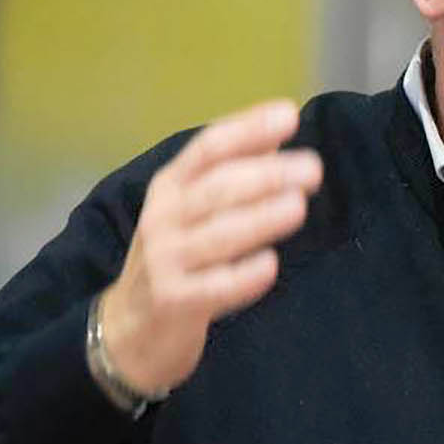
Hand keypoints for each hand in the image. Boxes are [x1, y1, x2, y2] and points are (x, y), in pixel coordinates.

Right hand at [98, 99, 322, 395]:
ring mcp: (165, 260)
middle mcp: (163, 217)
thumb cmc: (176, 256)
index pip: (209, 148)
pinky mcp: (174, 301)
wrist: (131, 327)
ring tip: (298, 206)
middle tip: (312, 168)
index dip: (248, 129)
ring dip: (260, 219)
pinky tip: (270, 264)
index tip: (288, 115)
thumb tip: (279, 131)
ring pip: (217, 236)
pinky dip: (244, 275)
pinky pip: (214, 287)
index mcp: (170, 186)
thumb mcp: (191, 208)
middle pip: (216, 189)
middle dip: (266, 175)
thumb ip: (231, 172)